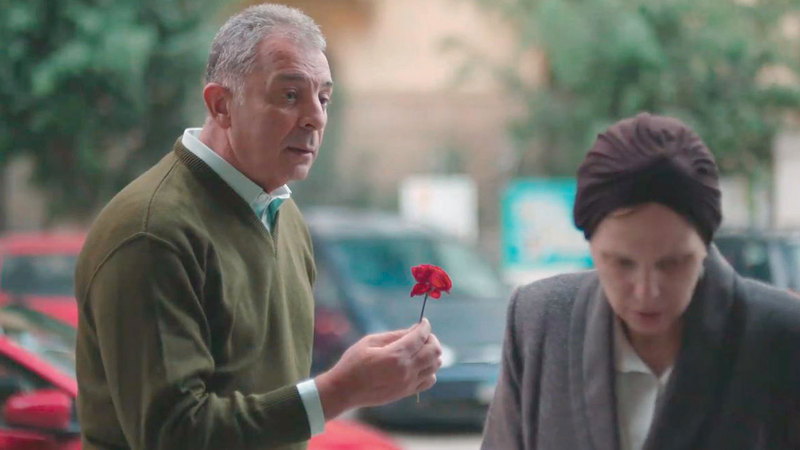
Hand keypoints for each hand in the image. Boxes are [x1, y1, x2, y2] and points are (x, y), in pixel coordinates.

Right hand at [315, 318, 442, 419]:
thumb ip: (395, 335)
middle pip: (434, 351)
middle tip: (423, 335)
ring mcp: (408, 383)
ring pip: (435, 366)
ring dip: (432, 354)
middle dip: (432, 339)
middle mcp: (406, 370)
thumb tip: (414, 329)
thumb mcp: (370, 342)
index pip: (421, 337)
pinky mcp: (406, 392)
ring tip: (421, 349)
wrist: (344, 390)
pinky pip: (429, 381)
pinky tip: (418, 365)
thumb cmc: (353, 362)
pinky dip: (429, 370)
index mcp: (396, 355)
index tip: (423, 322)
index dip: (425, 326)